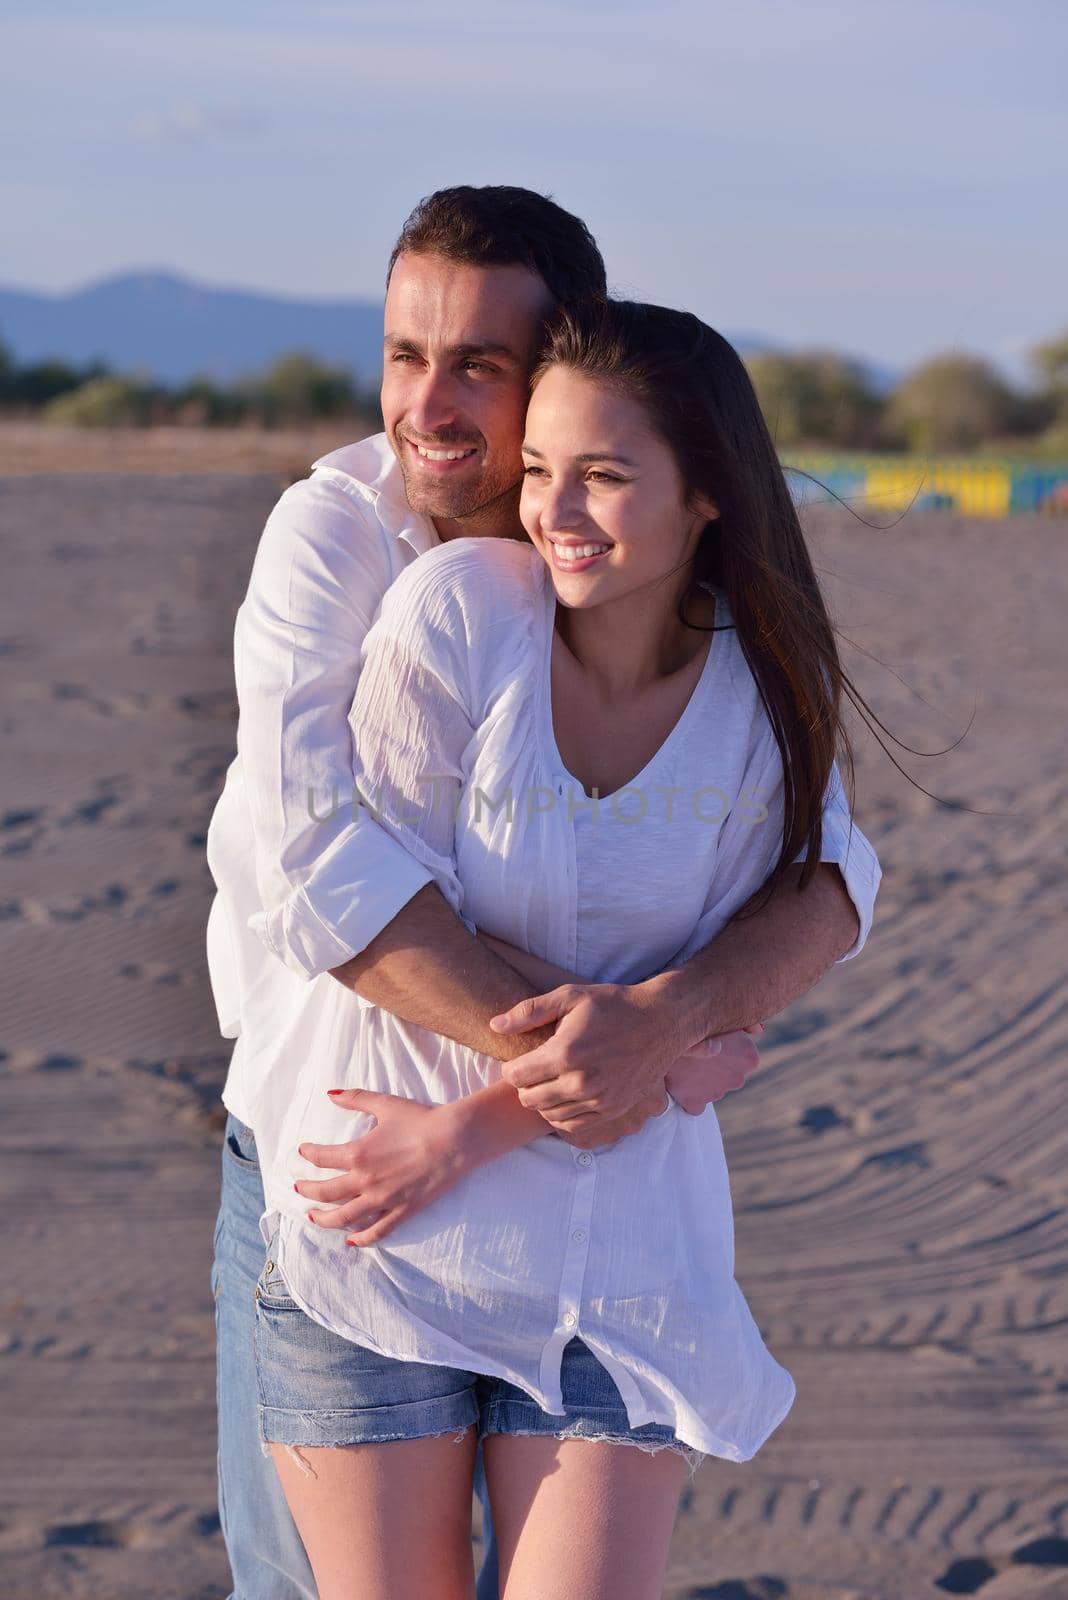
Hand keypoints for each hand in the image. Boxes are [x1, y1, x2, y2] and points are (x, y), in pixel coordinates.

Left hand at [294, 1088, 474, 1246]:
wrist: (454, 1140)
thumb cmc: (420, 1120)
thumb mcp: (385, 1105)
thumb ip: (355, 1099)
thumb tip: (331, 1094)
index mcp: (358, 1154)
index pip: (321, 1158)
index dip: (308, 1154)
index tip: (302, 1152)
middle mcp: (365, 1181)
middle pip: (326, 1192)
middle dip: (307, 1191)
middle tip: (298, 1189)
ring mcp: (383, 1199)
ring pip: (344, 1218)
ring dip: (324, 1219)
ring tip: (313, 1218)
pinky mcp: (402, 1210)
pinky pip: (377, 1231)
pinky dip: (361, 1238)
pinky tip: (351, 1240)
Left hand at [491, 982, 688, 1134]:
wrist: (661, 1022)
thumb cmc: (613, 1005)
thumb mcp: (570, 997)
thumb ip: (529, 1011)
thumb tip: (494, 1025)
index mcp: (565, 1052)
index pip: (517, 1075)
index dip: (511, 1068)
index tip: (517, 1060)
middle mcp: (580, 1081)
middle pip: (529, 1098)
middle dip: (524, 1086)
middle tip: (531, 1073)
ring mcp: (598, 1099)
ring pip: (548, 1114)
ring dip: (541, 1102)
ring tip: (547, 1084)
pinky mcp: (612, 1109)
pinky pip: (572, 1124)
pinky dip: (560, 1115)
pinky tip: (563, 1097)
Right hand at [664, 1023, 763, 1113]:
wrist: (662, 1034)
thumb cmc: (695, 1021)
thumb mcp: (723, 1017)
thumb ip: (745, 1024)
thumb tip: (760, 1031)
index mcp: (750, 1058)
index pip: (743, 1058)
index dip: (727, 1049)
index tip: (712, 1041)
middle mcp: (738, 1079)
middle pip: (728, 1074)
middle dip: (715, 1067)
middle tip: (697, 1052)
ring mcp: (717, 1093)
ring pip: (711, 1088)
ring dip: (700, 1079)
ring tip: (685, 1061)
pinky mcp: (696, 1104)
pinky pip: (695, 1104)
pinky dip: (688, 1096)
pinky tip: (679, 1080)